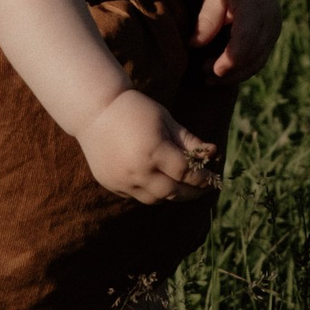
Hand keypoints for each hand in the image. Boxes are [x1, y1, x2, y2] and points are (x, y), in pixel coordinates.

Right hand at [78, 85, 219, 204]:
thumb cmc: (135, 109)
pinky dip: (151, 192)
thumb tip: (214, 153)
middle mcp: (138, 170)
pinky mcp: (111, 184)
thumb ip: (189, 140)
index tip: (212, 178)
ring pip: (155, 199)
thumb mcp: (166, 119)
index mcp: (154, 151)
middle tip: (203, 189)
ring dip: (172, 194)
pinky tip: (158, 182)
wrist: (94, 110)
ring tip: (182, 187)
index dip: (202, 178)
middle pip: (173, 192)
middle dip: (192, 193)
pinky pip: (137, 196)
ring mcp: (122, 180)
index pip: (186, 173)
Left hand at [193, 0, 280, 83]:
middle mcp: (270, 22)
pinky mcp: (271, 39)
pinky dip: (241, 70)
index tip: (212, 70)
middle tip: (204, 75)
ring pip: (257, 63)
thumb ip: (206, 19)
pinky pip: (258, 60)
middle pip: (253, 56)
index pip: (247, 40)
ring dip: (234, 75)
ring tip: (209, 78)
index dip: (231, 59)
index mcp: (256, 7)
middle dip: (229, 71)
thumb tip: (194, 45)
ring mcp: (273, 32)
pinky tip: (222, 73)